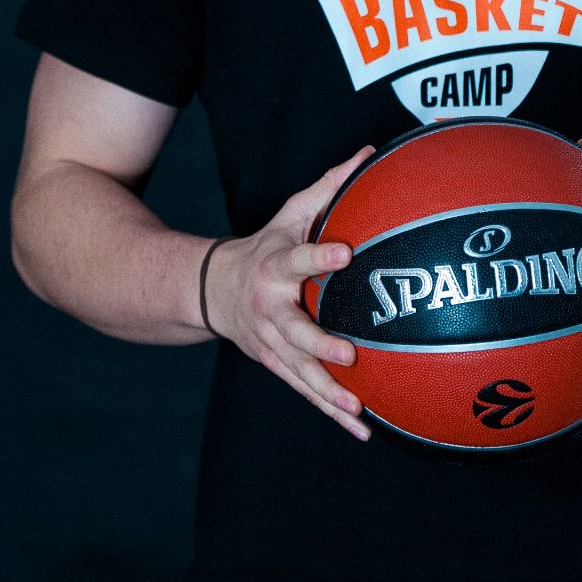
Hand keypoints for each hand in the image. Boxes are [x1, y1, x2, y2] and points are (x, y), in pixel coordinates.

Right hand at [205, 146, 375, 440]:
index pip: (299, 258)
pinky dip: (331, 411)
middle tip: (348, 353)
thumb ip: (330, 185)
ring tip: (357, 406)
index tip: (344, 253)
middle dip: (319, 343)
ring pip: (300, 371)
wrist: (213, 290)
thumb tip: (368, 152)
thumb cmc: (266, 245)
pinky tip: (361, 428)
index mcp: (276, 266)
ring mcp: (272, 343)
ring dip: (328, 392)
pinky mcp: (277, 365)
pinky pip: (307, 392)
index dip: (320, 257)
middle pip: (295, 329)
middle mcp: (272, 309)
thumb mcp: (291, 212)